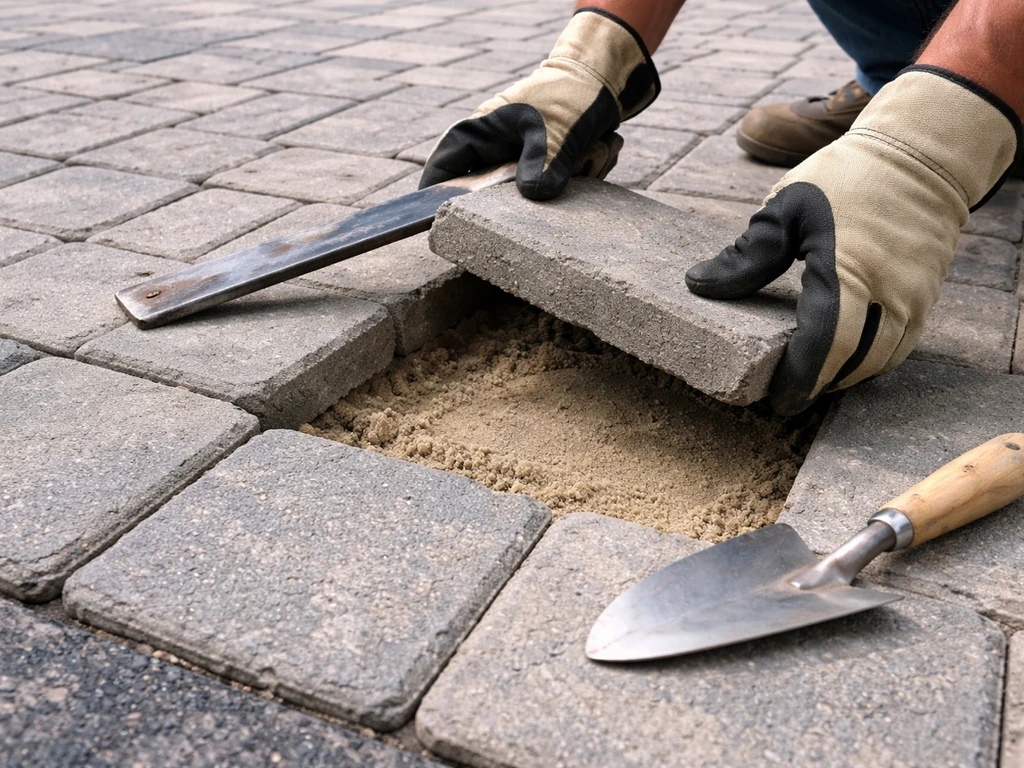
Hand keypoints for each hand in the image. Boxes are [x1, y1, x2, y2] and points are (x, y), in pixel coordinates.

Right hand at [419, 8, 658, 199]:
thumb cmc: (569, 96)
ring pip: (526, 196)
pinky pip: (554, 192)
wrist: (603, 82)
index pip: (444, 165)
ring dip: (559, 181)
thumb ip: (543, 162)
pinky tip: (590, 158)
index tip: (436, 220)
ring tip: (583, 157)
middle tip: (541, 192)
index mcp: (481, 133)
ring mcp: (521, 162)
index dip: (435, 193)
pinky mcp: (546, 171)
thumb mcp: (555, 128)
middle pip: (487, 193)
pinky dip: (575, 179)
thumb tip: (533, 195)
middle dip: (517, 197)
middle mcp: (496, 150)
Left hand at [686, 66, 1020, 414]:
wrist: (921, 155)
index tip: (776, 399)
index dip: (800, 377)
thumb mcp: (786, 206)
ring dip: (844, 377)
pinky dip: (870, 362)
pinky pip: (899, 346)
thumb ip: (747, 254)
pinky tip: (842, 361)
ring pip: (880, 360)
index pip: (825, 341)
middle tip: (784, 396)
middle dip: (818, 385)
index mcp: (847, 268)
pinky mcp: (925, 298)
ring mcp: (913, 297)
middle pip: (853, 362)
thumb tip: (698, 284)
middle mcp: (888, 290)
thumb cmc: (847, 177)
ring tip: (808, 381)